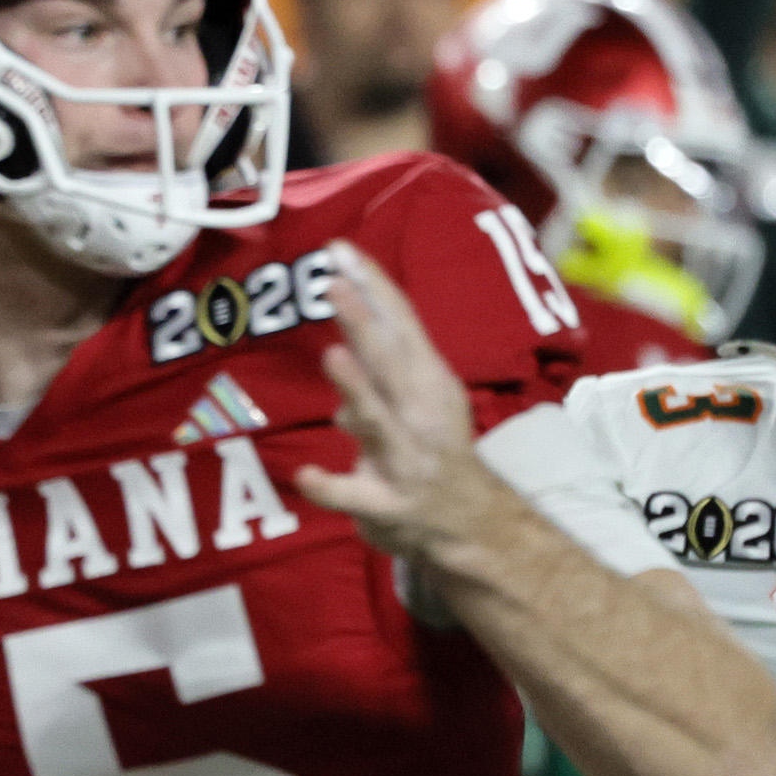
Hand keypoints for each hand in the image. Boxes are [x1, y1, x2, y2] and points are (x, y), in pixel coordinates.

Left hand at [293, 244, 503, 560]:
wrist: (470, 525)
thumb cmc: (434, 450)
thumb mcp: (419, 397)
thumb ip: (379, 365)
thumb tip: (342, 333)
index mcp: (429, 382)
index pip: (401, 325)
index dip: (373, 286)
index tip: (340, 249)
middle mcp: (421, 415)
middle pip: (390, 363)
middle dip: (364, 322)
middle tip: (334, 284)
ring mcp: (406, 461)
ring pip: (378, 423)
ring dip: (358, 389)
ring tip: (334, 356)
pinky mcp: (388, 506)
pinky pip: (354, 495)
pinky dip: (329, 486)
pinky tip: (305, 474)